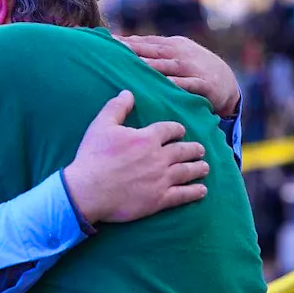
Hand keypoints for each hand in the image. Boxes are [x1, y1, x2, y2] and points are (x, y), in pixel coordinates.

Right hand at [63, 91, 208, 223]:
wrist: (89, 190)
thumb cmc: (93, 156)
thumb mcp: (101, 125)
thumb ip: (117, 107)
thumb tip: (128, 93)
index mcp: (147, 138)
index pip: (169, 129)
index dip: (177, 129)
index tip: (181, 131)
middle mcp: (159, 157)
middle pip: (183, 150)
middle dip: (193, 149)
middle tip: (200, 149)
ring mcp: (161, 179)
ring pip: (187, 171)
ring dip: (198, 168)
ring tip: (205, 167)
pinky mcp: (159, 199)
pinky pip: (183, 195)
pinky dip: (194, 192)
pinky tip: (201, 190)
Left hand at [117, 35, 240, 117]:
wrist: (228, 84)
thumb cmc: (194, 69)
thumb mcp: (177, 55)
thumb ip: (154, 52)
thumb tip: (124, 46)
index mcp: (172, 45)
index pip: (145, 41)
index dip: (126, 41)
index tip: (105, 41)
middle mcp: (180, 54)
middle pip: (152, 51)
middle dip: (132, 50)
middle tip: (112, 50)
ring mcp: (192, 68)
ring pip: (167, 66)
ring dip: (150, 66)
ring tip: (131, 66)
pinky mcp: (203, 84)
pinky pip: (188, 84)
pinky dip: (176, 84)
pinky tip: (164, 84)